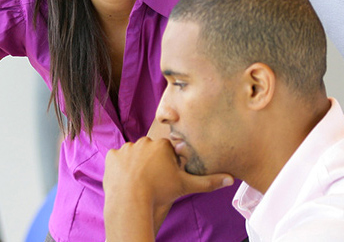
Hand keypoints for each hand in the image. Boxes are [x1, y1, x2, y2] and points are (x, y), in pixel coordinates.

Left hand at [105, 137, 234, 214]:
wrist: (132, 200)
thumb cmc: (159, 192)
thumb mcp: (186, 186)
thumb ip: (207, 181)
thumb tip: (230, 180)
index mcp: (162, 145)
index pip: (167, 150)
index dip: (167, 163)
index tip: (166, 175)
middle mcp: (144, 142)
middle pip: (150, 151)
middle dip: (151, 162)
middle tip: (152, 180)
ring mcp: (126, 148)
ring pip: (133, 155)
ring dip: (135, 165)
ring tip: (138, 181)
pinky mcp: (112, 156)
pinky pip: (117, 160)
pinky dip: (120, 168)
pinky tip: (125, 179)